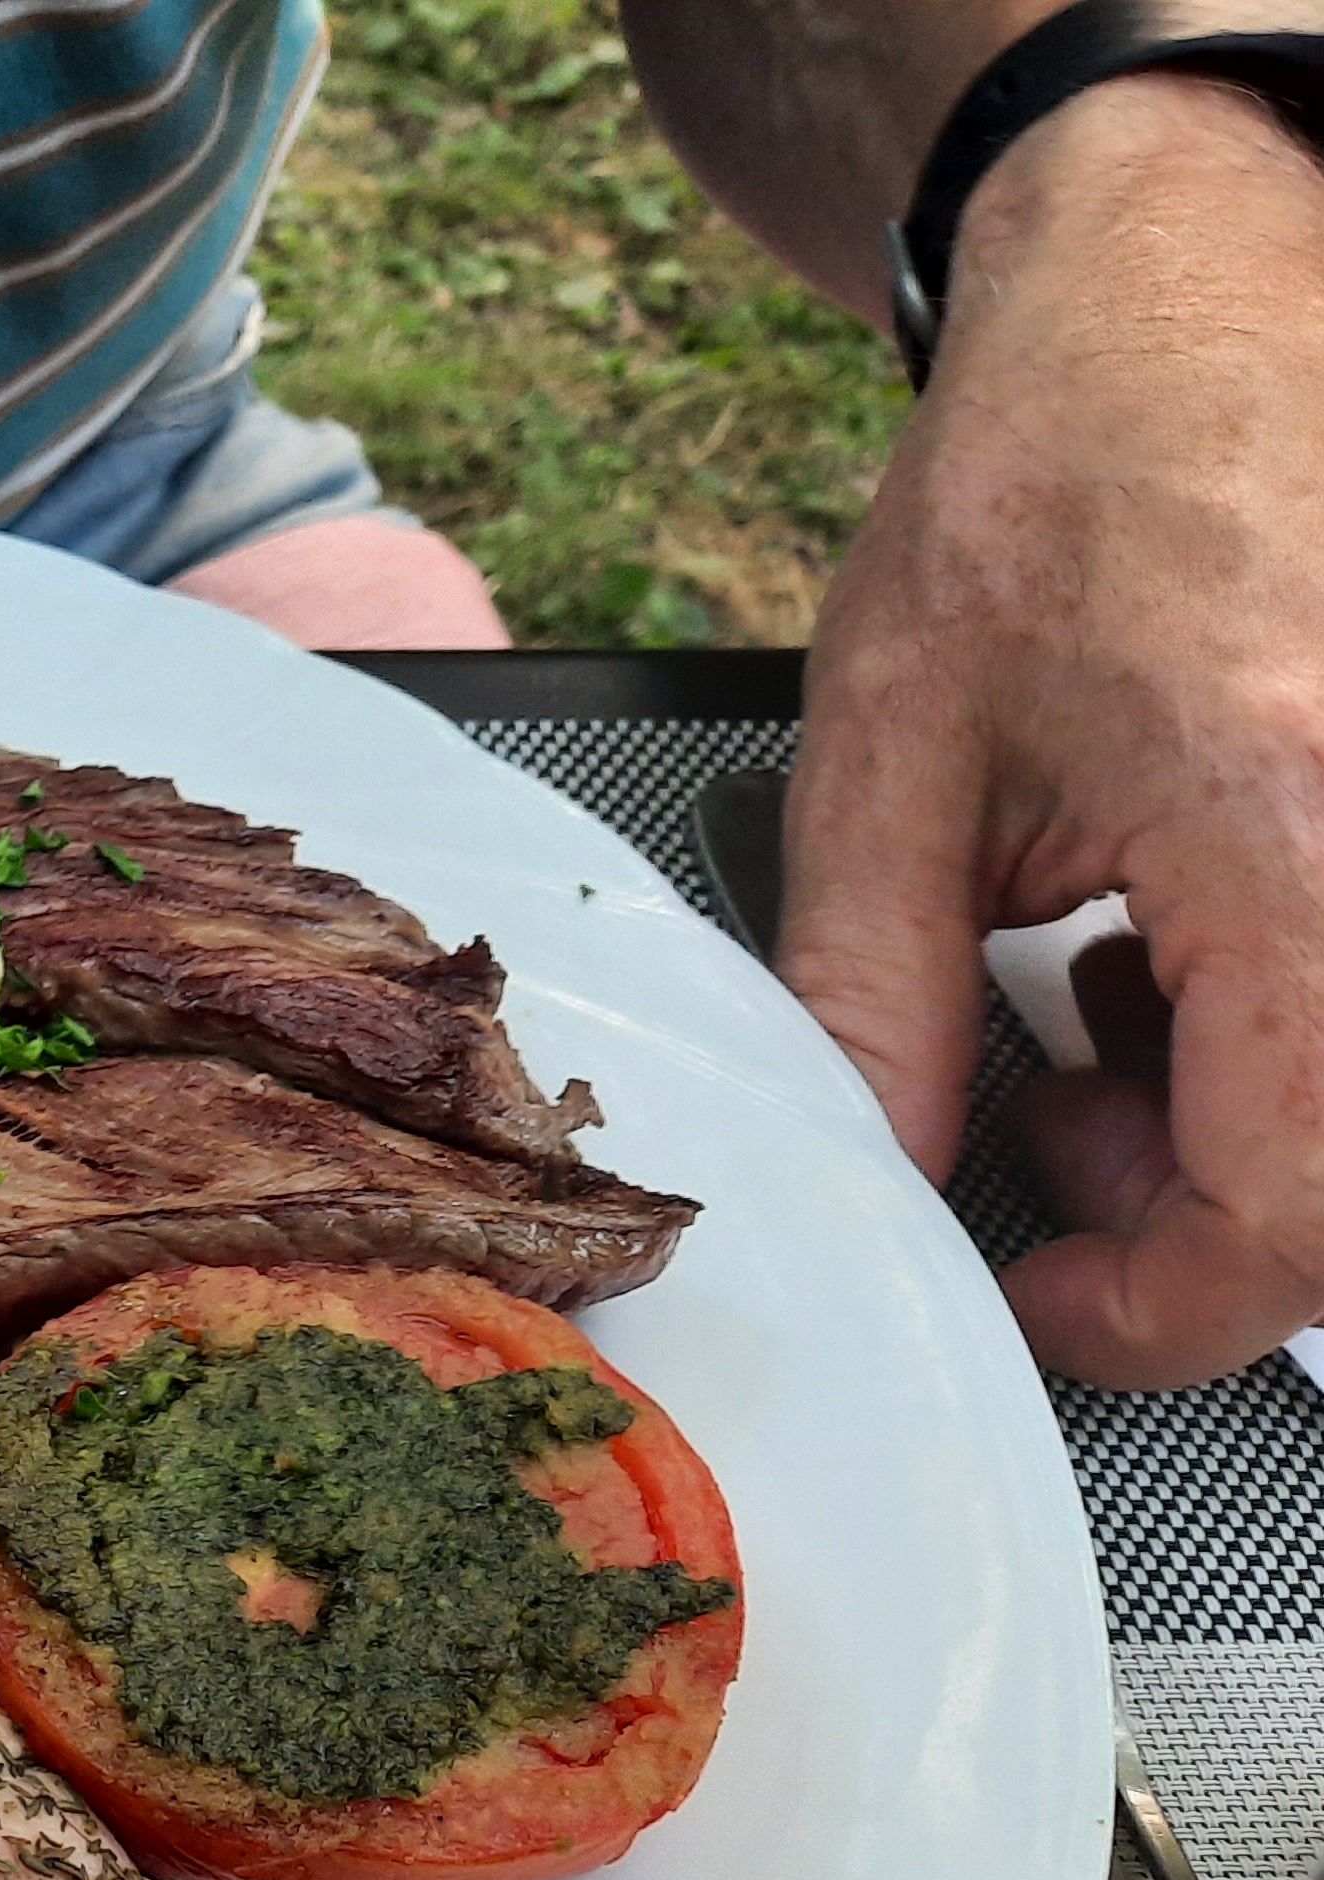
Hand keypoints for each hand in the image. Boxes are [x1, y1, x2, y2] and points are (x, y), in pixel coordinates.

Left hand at [778, 72, 1323, 1388]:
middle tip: (1037, 1114)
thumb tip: (886, 1192)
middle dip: (1184, 1206)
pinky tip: (1160, 944)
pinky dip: (1271, 1026)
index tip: (1035, 1299)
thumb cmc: (1039, 486)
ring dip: (1229, 1117)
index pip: (1289, 1205)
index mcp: (1294, 824)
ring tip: (1079, 1005)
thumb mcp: (892, 769)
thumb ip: (878, 1008)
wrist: (1169, 288)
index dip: (1153, 1310)